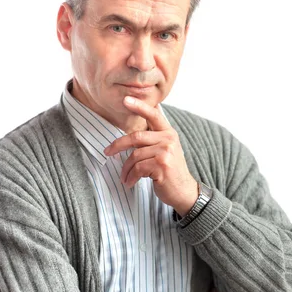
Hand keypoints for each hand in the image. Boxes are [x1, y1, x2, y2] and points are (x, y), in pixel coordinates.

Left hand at [103, 96, 197, 214]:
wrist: (183, 191)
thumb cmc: (169, 171)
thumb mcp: (165, 150)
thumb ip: (152, 140)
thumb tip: (129, 136)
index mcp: (169, 133)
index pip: (153, 115)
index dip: (139, 106)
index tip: (126, 100)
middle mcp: (169, 140)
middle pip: (136, 137)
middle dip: (118, 145)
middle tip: (107, 152)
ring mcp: (166, 152)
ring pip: (135, 156)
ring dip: (126, 169)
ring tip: (124, 177)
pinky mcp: (162, 166)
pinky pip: (138, 168)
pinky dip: (130, 177)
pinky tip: (130, 183)